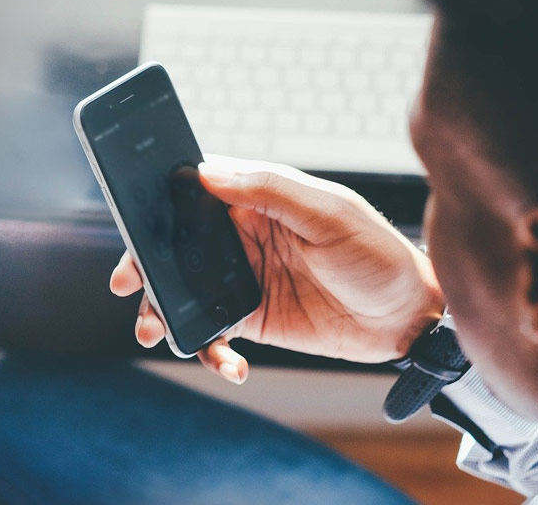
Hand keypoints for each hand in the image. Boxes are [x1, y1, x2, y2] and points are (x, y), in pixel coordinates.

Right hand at [110, 155, 444, 383]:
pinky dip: (209, 350)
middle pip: (175, 244)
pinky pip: (213, 333)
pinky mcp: (253, 320)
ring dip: (161, 310)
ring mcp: (244, 279)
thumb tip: (207, 172)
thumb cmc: (379, 253)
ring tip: (153, 330)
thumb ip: (270, 190)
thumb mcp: (330, 213)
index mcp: (258, 200)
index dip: (157, 203)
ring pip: (184, 291)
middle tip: (126, 282)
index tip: (133, 221)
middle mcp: (243, 237)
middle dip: (143, 263)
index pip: (195, 191)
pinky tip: (229, 364)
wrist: (411, 318)